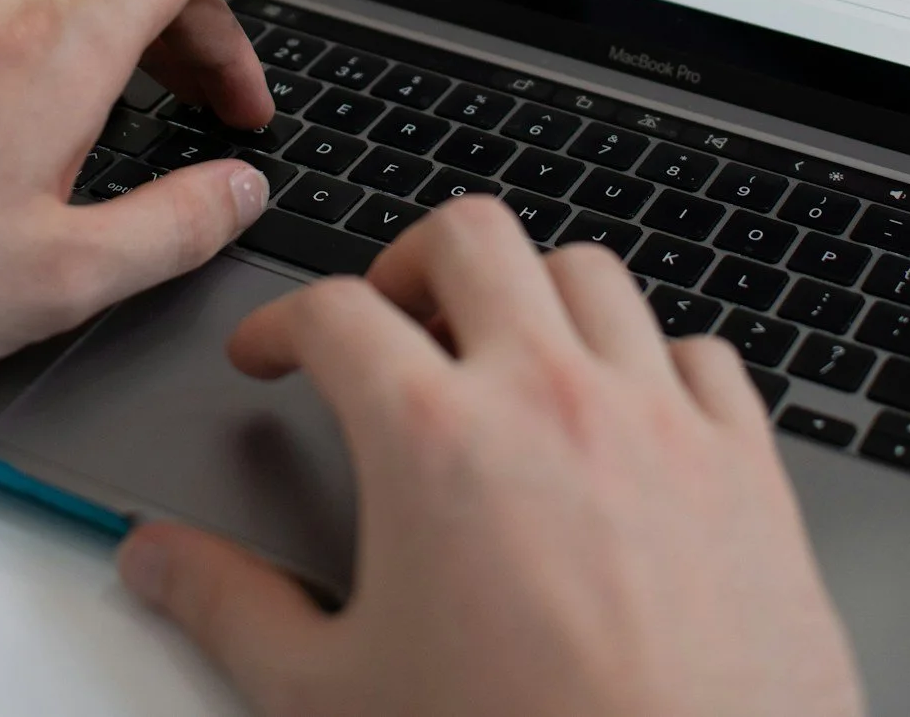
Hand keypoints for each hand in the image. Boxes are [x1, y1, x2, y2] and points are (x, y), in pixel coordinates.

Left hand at [0, 0, 319, 403]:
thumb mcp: (63, 277)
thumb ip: (177, 227)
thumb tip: (241, 192)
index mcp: (54, 46)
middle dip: (211, 29)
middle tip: (240, 112)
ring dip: (143, 40)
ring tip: (164, 124)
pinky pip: (15, 14)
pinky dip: (76, 48)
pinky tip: (68, 127)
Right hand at [116, 197, 865, 716]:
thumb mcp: (331, 697)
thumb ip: (231, 611)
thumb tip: (163, 562)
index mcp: (435, 440)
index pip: (333, 312)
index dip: (281, 321)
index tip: (274, 353)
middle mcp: (551, 398)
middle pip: (469, 238)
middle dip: (408, 261)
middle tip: (387, 316)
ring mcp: (660, 420)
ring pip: (591, 272)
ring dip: (533, 293)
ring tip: (504, 347)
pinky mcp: (747, 465)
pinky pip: (700, 353)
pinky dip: (651, 361)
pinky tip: (628, 411)